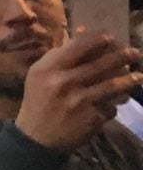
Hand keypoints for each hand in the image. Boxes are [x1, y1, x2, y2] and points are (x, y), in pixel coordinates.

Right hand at [14, 32, 142, 153]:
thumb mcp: (40, 74)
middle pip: (99, 65)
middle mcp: (64, 83)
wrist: (37, 136)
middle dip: (121, 57)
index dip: (97, 41)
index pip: (77, 48)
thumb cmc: (38, 99)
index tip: (111, 37)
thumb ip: (60, 55)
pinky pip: (110, 107)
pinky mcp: (91, 119)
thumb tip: (82, 33)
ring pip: (112, 87)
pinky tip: (118, 101)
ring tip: (139, 76)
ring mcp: (80, 102)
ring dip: (129, 80)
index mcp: (49, 68)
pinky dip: (114, 104)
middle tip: (135, 52)